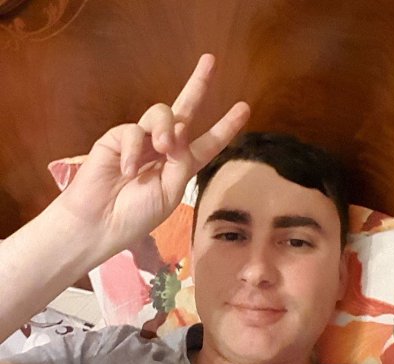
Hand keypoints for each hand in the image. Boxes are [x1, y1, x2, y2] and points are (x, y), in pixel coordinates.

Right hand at [57, 54, 249, 254]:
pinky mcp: (117, 138)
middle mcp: (163, 149)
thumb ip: (182, 162)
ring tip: (163, 149)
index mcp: (181, 167)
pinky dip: (133, 151)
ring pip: (161, 113)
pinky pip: (133, 131)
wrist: (100, 223)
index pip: (208, 143)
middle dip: (197, 85)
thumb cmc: (136, 215)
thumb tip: (180, 130)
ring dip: (165, 127)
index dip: (225, 127)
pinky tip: (128, 171)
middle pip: (183, 111)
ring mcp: (140, 141)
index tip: (244, 108)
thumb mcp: (171, 193)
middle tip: (211, 60)